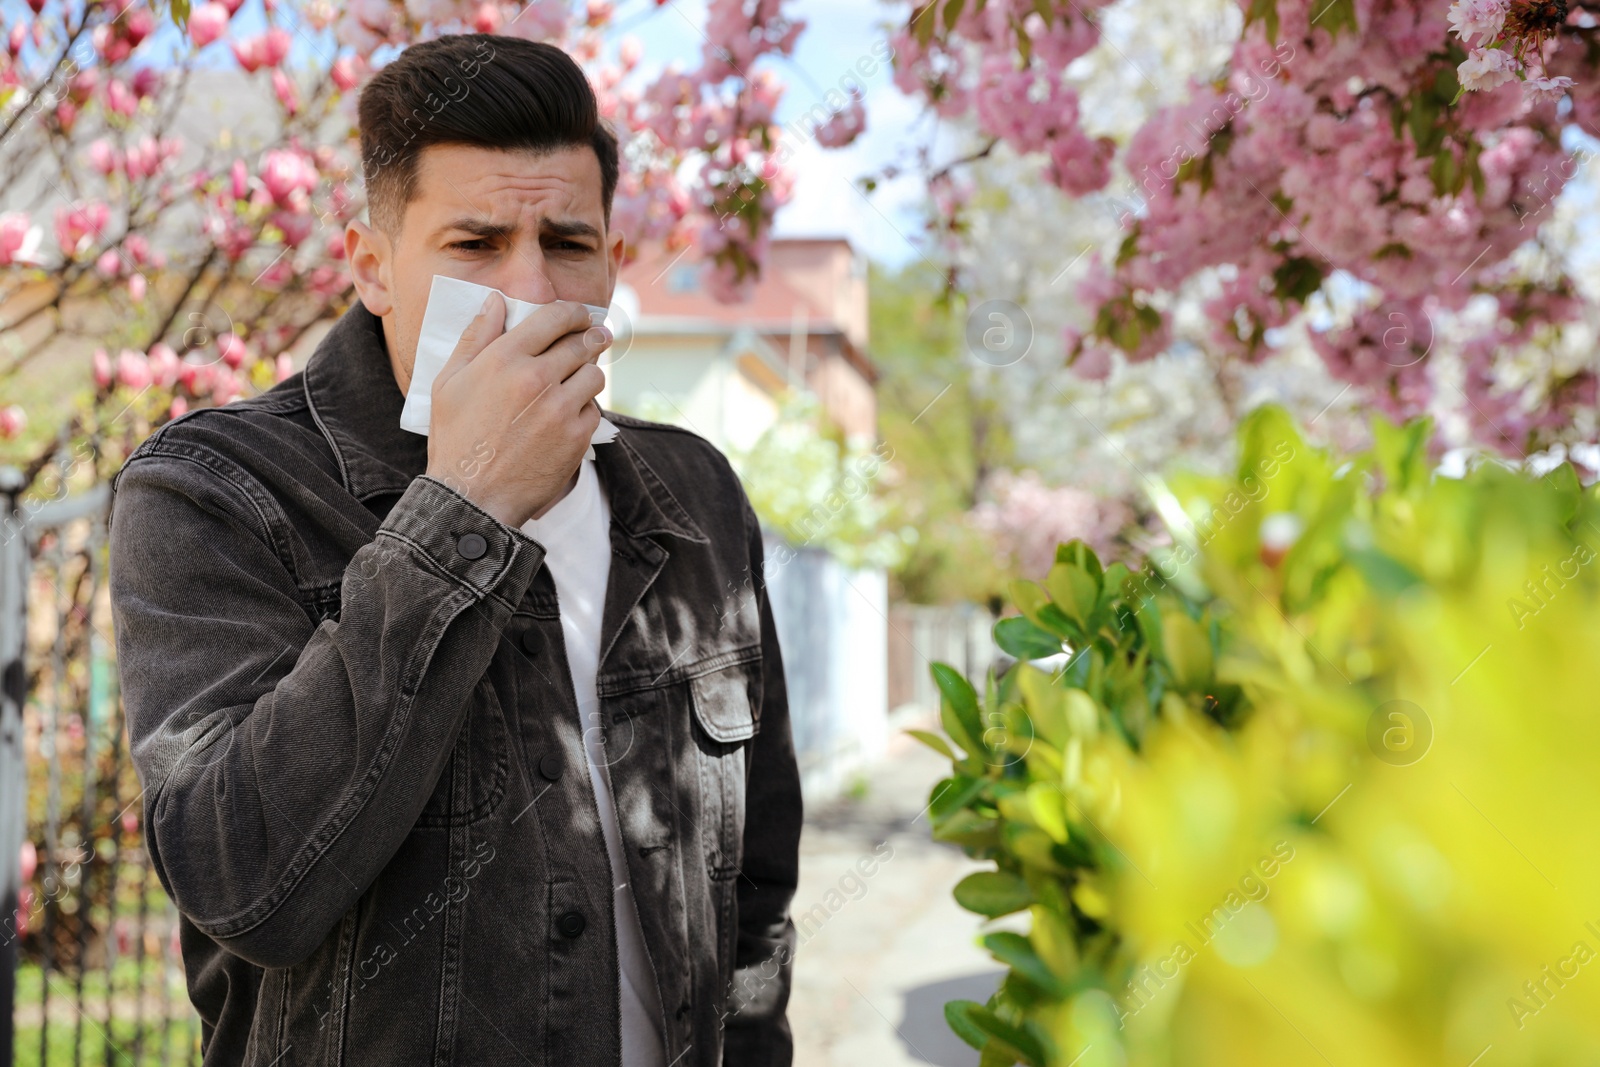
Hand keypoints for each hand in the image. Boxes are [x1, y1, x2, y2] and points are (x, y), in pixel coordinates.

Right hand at [424, 291, 610, 527]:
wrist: (471, 496)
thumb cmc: (455, 439)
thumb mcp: (448, 383)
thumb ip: (474, 338)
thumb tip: (494, 302)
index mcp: (504, 358)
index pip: (553, 317)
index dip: (572, 312)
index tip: (579, 314)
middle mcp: (536, 378)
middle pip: (582, 342)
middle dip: (592, 336)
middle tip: (597, 337)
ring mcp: (560, 408)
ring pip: (594, 374)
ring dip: (589, 373)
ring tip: (579, 378)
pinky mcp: (576, 436)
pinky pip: (594, 409)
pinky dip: (586, 409)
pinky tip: (570, 414)